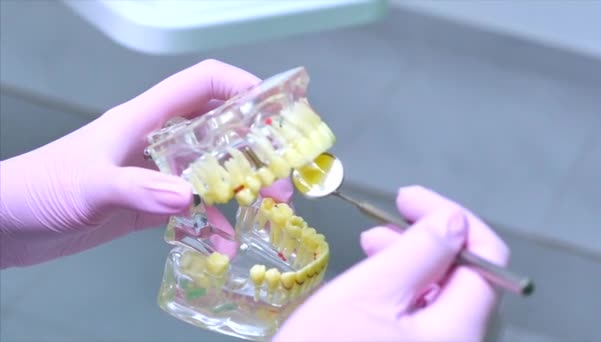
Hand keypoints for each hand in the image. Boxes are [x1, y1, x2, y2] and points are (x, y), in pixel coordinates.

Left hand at [0, 59, 291, 267]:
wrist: (8, 224)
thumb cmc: (38, 188)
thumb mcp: (88, 185)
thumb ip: (137, 189)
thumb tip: (188, 197)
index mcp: (144, 120)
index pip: (200, 85)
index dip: (239, 86)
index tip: (274, 108)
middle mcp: (156, 142)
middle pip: (218, 129)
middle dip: (255, 145)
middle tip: (281, 170)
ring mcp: (155, 174)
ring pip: (212, 170)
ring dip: (242, 184)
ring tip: (270, 202)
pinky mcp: (150, 203)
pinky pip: (193, 209)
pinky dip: (212, 223)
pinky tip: (224, 241)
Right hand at [274, 186, 509, 341]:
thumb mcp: (370, 291)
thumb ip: (419, 251)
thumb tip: (454, 220)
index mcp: (462, 330)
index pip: (487, 258)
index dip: (450, 217)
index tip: (406, 199)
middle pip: (466, 277)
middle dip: (426, 240)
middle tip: (378, 227)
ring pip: (444, 295)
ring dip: (412, 261)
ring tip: (370, 248)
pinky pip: (428, 317)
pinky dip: (406, 289)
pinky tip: (377, 282)